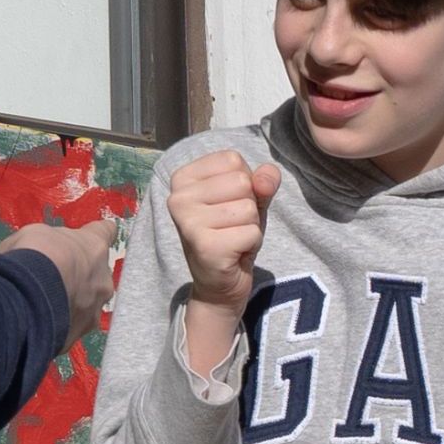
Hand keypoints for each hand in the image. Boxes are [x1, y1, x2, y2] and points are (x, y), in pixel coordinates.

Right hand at [0, 216, 117, 336]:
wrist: (24, 299)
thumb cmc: (31, 257)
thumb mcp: (34, 234)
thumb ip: (50, 244)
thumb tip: (46, 252)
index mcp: (94, 247)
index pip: (105, 232)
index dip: (96, 234)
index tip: (92, 235)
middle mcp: (103, 280)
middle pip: (97, 274)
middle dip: (80, 276)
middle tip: (54, 278)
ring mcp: (94, 311)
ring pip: (87, 304)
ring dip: (71, 303)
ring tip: (44, 305)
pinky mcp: (78, 335)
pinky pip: (69, 327)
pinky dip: (57, 325)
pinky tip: (38, 322)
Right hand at [162, 149, 281, 311]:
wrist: (219, 284)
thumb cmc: (231, 233)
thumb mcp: (250, 199)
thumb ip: (262, 180)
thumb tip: (265, 178)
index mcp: (182, 178)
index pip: (232, 159)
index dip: (244, 183)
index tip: (227, 205)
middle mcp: (178, 197)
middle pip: (242, 182)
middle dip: (249, 206)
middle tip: (231, 226)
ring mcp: (189, 222)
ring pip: (248, 208)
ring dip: (250, 226)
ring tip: (232, 238)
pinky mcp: (206, 246)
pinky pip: (251, 232)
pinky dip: (251, 244)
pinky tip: (233, 253)